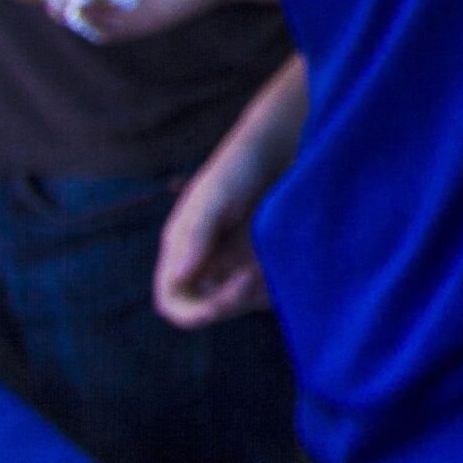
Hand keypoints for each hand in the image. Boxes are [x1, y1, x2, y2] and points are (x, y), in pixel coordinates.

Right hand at [154, 129, 278, 328]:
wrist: (282, 149)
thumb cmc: (240, 167)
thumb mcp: (215, 196)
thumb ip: (196, 233)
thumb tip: (179, 276)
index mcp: (183, 252)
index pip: (175, 302)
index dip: (191, 313)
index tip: (216, 308)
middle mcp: (209, 264)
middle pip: (210, 309)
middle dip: (231, 302)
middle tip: (254, 274)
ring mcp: (239, 265)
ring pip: (243, 302)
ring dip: (257, 293)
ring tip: (271, 259)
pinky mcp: (268, 262)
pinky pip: (271, 290)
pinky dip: (278, 284)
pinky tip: (287, 258)